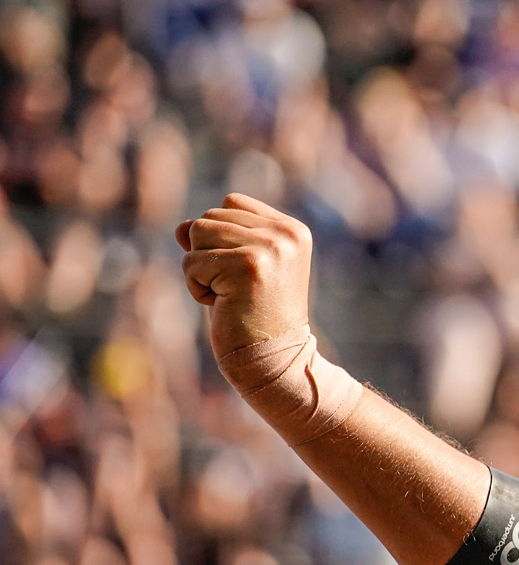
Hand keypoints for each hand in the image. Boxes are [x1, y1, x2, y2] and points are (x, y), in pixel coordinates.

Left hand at [176, 193, 312, 362]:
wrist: (274, 361)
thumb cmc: (253, 315)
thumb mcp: (236, 268)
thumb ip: (214, 239)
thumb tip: (181, 227)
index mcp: (293, 229)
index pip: (231, 204)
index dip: (221, 237)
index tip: (243, 273)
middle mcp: (286, 234)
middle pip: (209, 217)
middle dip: (208, 254)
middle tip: (236, 288)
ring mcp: (270, 248)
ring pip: (196, 232)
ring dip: (200, 269)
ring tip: (228, 294)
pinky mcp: (248, 266)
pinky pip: (191, 261)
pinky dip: (196, 287)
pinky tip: (224, 305)